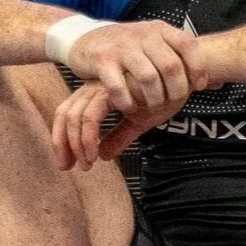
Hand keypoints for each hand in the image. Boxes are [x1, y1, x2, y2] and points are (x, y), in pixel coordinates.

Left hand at [52, 81, 185, 170]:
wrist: (184, 78)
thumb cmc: (163, 95)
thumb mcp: (138, 122)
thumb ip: (119, 136)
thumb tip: (103, 156)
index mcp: (97, 92)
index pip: (68, 113)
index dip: (62, 138)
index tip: (67, 163)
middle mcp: (96, 86)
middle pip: (65, 114)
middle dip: (62, 143)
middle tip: (68, 167)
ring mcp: (104, 86)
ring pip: (76, 116)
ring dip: (78, 144)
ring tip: (87, 163)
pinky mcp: (114, 89)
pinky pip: (92, 115)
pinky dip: (89, 136)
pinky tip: (96, 154)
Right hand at [64, 20, 206, 115]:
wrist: (85, 38)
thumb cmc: (128, 49)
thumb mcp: (155, 46)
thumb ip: (183, 61)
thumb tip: (219, 83)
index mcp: (160, 30)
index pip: (188, 45)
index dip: (197, 68)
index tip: (197, 87)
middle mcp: (143, 35)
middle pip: (171, 66)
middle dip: (176, 90)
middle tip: (172, 103)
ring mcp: (122, 47)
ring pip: (148, 78)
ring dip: (153, 99)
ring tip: (150, 107)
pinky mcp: (102, 60)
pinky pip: (119, 86)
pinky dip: (127, 102)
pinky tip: (129, 107)